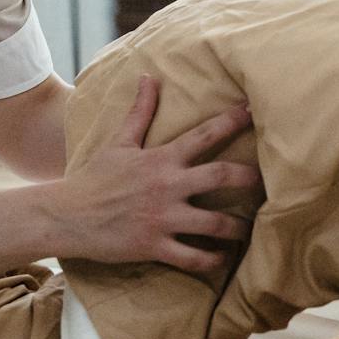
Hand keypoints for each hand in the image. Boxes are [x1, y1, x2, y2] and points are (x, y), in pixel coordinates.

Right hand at [49, 76, 261, 272]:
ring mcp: (163, 218)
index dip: (232, 121)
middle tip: (272, 183)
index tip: (255, 111)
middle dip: (251, 179)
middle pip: (222, 176)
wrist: (67, 215)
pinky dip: (212, 260)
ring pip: (215, 224)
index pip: (204, 135)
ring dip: (239, 228)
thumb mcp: (118, 143)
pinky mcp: (154, 246)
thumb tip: (149, 77)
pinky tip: (223, 259)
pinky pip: (193, 257)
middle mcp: (168, 186)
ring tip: (252, 231)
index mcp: (161, 159)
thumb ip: (140, 113)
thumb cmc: (94, 178)